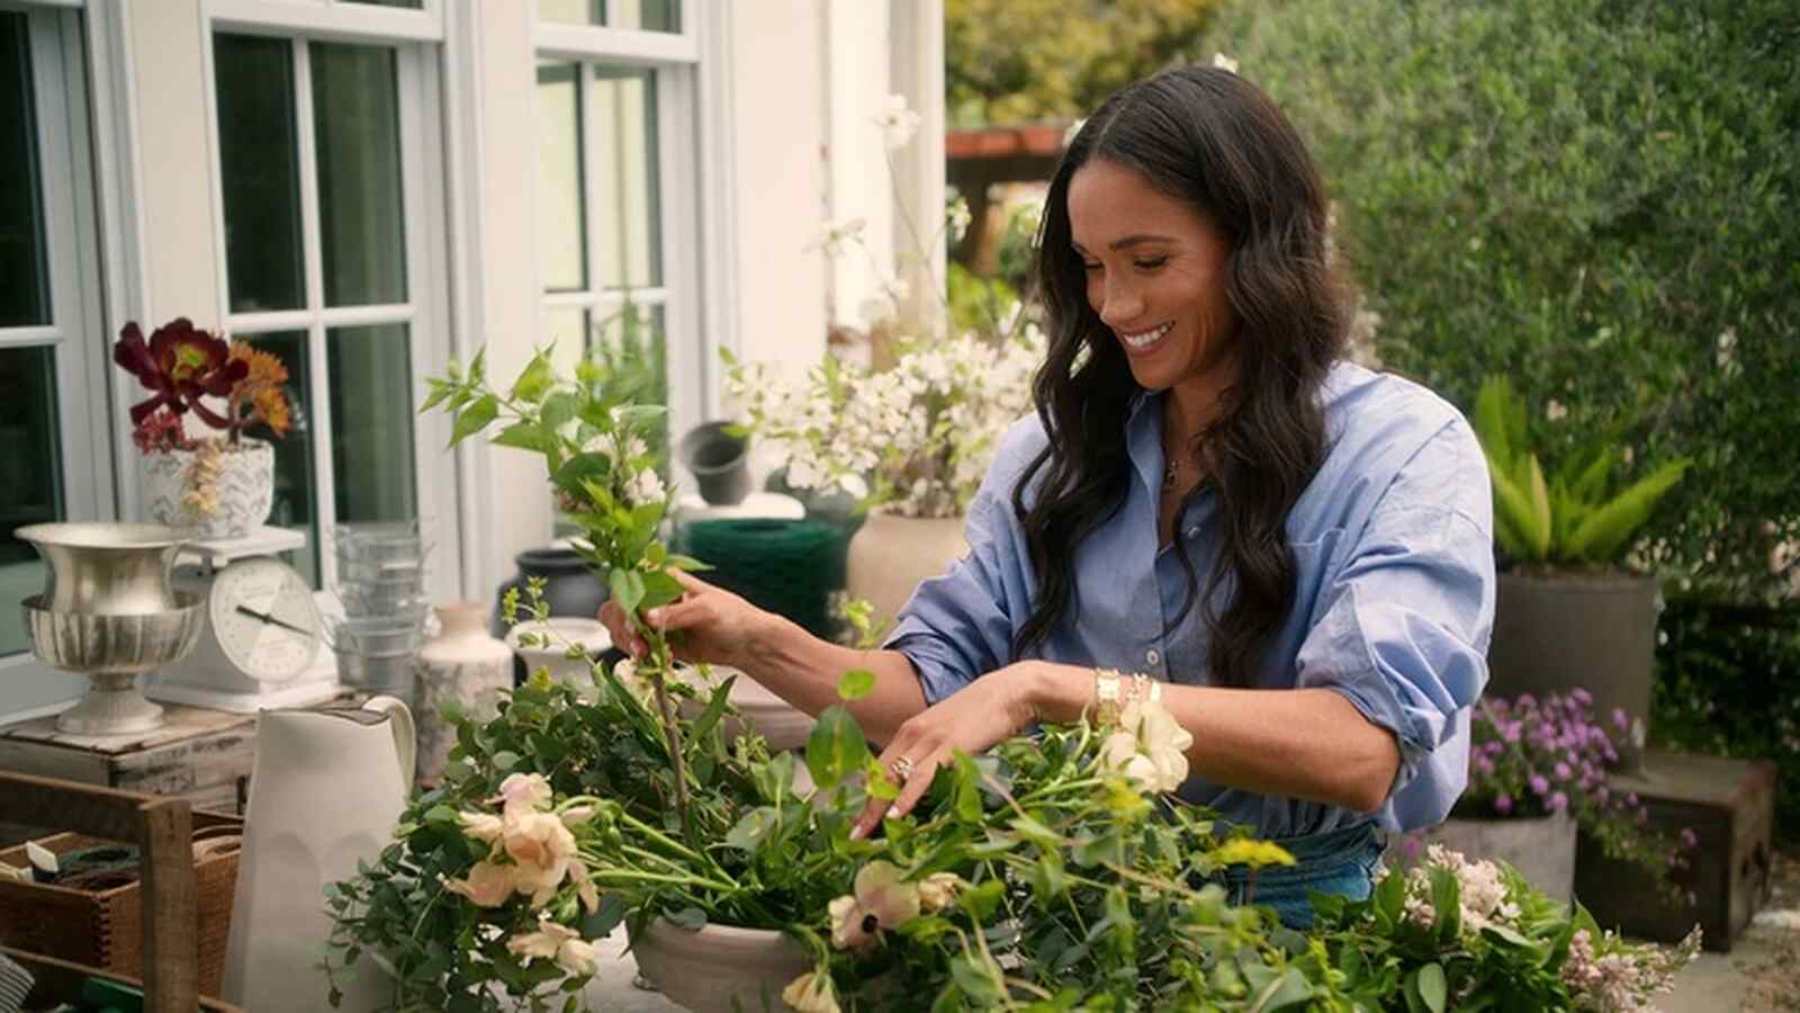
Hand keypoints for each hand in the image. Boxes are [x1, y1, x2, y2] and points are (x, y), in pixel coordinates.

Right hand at [597, 569, 769, 668]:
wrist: (747, 644)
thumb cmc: (733, 616)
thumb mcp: (706, 610)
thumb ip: (676, 614)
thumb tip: (647, 618)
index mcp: (665, 579)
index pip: (630, 583)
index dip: (624, 602)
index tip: (633, 622)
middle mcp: (654, 597)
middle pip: (617, 607)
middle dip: (622, 626)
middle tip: (638, 644)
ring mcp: (653, 620)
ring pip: (621, 629)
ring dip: (627, 643)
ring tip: (646, 655)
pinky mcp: (656, 642)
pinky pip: (635, 648)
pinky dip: (638, 656)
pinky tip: (657, 660)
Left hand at [850, 662, 1043, 839]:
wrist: (1007, 692)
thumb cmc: (981, 715)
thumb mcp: (947, 731)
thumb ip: (932, 751)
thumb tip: (925, 779)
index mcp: (910, 730)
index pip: (879, 767)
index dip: (866, 793)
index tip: (857, 817)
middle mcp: (912, 733)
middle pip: (880, 775)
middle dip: (864, 807)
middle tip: (851, 835)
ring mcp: (929, 740)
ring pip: (894, 778)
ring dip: (876, 808)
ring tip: (863, 833)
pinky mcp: (949, 747)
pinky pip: (921, 777)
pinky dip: (905, 797)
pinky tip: (894, 815)